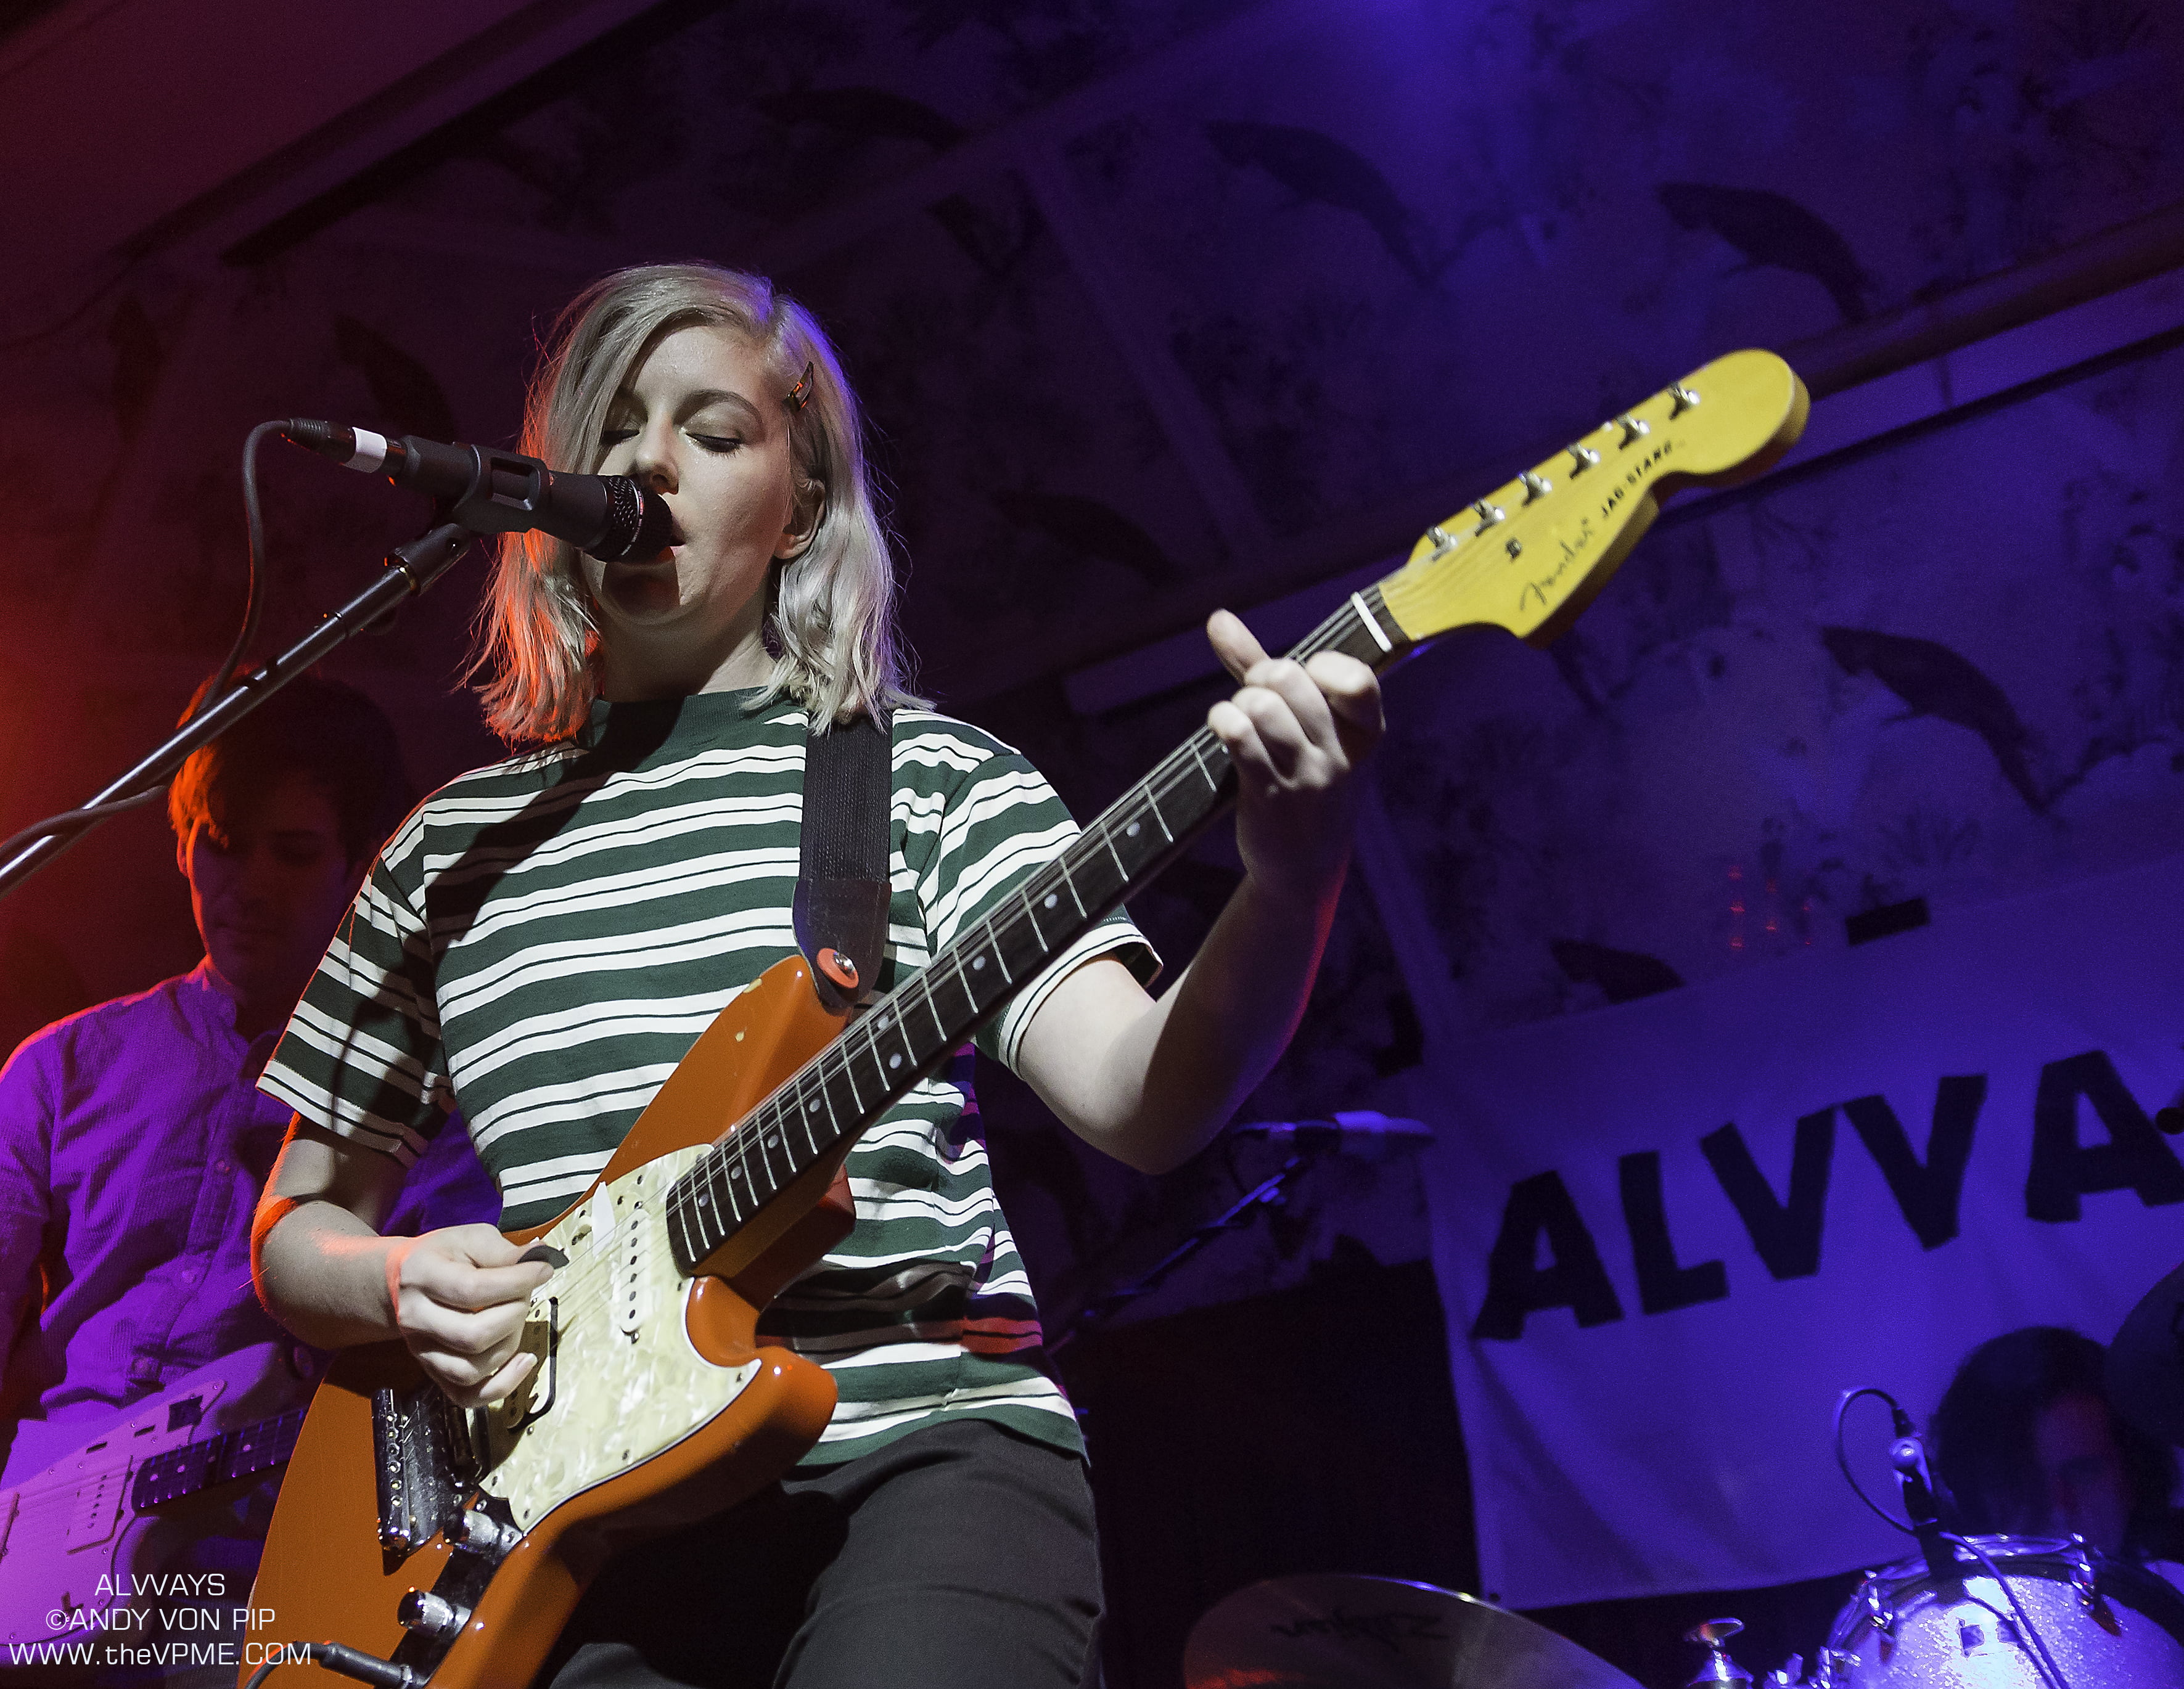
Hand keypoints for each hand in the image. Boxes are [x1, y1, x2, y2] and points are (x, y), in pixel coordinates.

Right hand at [384, 1225, 553, 1408]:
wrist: (404, 1282)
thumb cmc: (444, 1257)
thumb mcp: (471, 1239)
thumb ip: (503, 1251)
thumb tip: (540, 1259)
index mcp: (423, 1277)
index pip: (473, 1290)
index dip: (517, 1282)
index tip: (544, 1270)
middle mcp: (417, 1319)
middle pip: (474, 1335)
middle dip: (514, 1314)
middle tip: (523, 1295)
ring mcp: (422, 1352)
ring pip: (472, 1369)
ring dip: (510, 1345)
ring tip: (516, 1320)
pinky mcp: (434, 1373)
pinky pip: (468, 1396)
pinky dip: (502, 1385)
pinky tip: (524, 1361)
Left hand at [1204, 609, 1382, 907]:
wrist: (1304, 867)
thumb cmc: (1302, 781)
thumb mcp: (1301, 727)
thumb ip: (1258, 666)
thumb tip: (1217, 618)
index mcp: (1365, 732)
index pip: (1354, 678)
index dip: (1317, 667)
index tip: (1303, 683)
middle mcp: (1341, 755)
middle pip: (1290, 679)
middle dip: (1261, 677)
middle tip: (1255, 697)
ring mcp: (1307, 778)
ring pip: (1261, 706)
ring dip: (1238, 704)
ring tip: (1239, 720)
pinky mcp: (1270, 796)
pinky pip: (1240, 737)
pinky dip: (1223, 720)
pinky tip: (1222, 728)